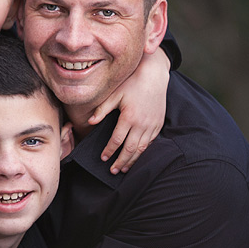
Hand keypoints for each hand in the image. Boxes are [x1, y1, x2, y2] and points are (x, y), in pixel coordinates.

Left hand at [89, 47, 170, 173]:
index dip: (109, 151)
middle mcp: (142, 124)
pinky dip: (143, 152)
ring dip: (133, 160)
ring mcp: (152, 125)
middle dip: (121, 162)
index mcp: (129, 117)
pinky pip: (151, 142)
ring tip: (124, 169)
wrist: (154, 75)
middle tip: (113, 171)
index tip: (103, 158)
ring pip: (142, 149)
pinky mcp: (158, 124)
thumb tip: (90, 122)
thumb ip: (102, 109)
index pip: (117, 140)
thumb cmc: (132, 82)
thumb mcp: (115, 94)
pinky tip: (137, 156)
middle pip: (130, 149)